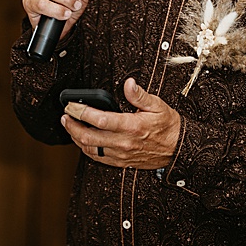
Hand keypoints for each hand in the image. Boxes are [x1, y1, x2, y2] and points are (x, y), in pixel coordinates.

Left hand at [60, 78, 181, 168]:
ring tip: (71, 127)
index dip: (81, 111)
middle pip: (88, 136)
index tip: (72, 105)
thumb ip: (139, 95)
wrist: (179, 149)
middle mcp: (124, 142)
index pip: (99, 119)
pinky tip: (83, 140)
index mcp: (132, 126)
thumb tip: (128, 84)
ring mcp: (121, 154)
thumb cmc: (168, 127)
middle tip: (66, 116)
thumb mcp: (158, 105)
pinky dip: (86, 148)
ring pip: (89, 148)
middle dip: (72, 125)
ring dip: (76, 138)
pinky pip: (97, 158)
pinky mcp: (121, 162)